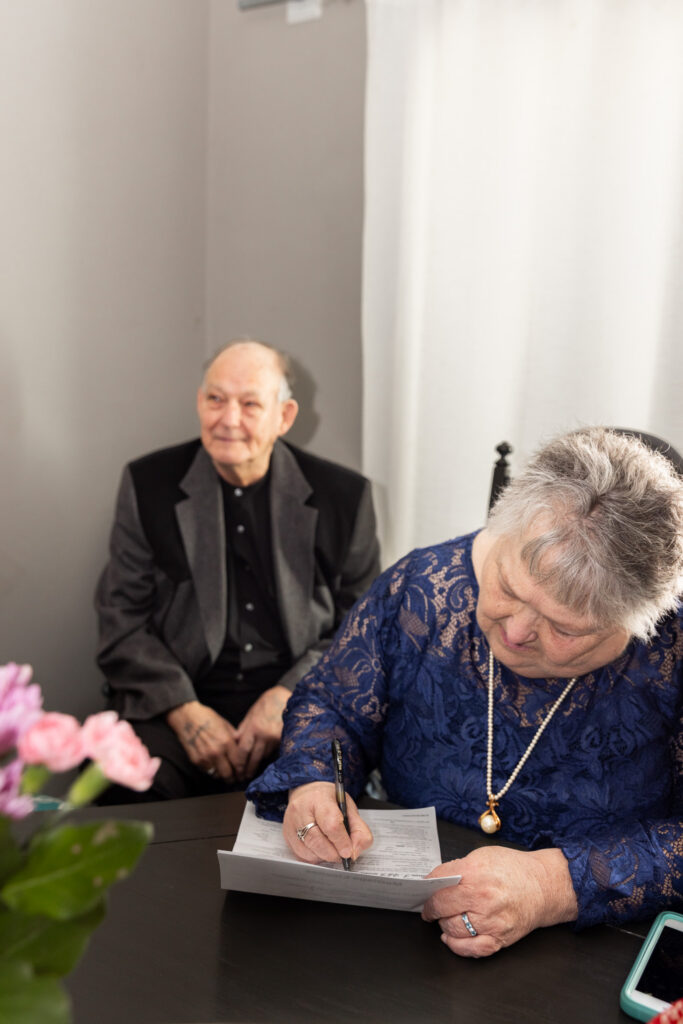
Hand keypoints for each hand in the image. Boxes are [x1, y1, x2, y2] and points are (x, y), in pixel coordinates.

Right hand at [166, 701, 239, 781]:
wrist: (187, 716)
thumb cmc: (207, 717)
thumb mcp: (225, 724)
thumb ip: (234, 738)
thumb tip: (242, 747)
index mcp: (226, 742)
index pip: (238, 763)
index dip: (242, 770)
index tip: (243, 773)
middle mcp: (216, 752)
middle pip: (228, 774)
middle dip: (233, 778)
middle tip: (236, 778)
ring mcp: (205, 758)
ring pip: (217, 775)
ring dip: (222, 775)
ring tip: (225, 773)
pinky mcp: (195, 761)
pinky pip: (207, 771)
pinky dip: (212, 771)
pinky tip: (214, 766)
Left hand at [232, 685, 289, 780]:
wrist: (287, 697)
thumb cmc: (268, 702)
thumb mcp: (252, 712)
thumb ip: (243, 727)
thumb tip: (235, 740)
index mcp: (254, 727)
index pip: (243, 750)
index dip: (239, 762)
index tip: (237, 770)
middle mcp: (264, 735)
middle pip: (254, 757)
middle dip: (248, 769)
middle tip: (244, 777)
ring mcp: (276, 738)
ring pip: (265, 755)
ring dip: (259, 762)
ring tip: (253, 769)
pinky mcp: (285, 739)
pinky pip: (274, 751)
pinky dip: (269, 754)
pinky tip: (266, 758)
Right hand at [283, 781, 373, 865]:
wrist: (307, 793)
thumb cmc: (329, 801)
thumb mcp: (348, 808)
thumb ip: (358, 829)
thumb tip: (354, 852)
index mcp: (319, 798)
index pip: (331, 824)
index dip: (341, 841)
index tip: (348, 852)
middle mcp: (300, 810)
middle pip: (317, 841)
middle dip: (333, 853)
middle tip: (342, 854)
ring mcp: (291, 823)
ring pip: (308, 852)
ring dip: (324, 857)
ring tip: (331, 849)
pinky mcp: (286, 835)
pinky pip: (301, 856)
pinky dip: (314, 858)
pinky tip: (320, 850)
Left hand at [421, 846, 577, 957]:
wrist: (544, 885)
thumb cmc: (514, 869)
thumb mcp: (483, 855)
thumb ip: (459, 867)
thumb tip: (436, 880)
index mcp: (476, 872)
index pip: (439, 881)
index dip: (427, 887)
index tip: (424, 891)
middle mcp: (483, 897)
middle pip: (442, 906)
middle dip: (432, 908)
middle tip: (430, 907)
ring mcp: (491, 920)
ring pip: (453, 929)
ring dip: (443, 924)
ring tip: (445, 918)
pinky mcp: (500, 938)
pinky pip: (472, 949)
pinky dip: (457, 946)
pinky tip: (451, 938)